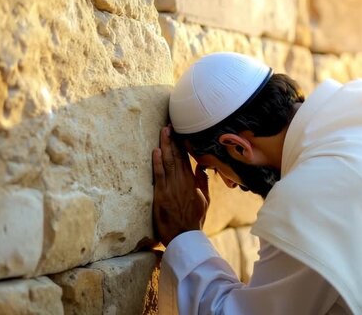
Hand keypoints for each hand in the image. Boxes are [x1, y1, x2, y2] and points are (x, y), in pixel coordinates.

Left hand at [152, 126, 209, 245]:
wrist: (186, 237)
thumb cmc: (194, 220)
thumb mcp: (205, 200)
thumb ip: (202, 182)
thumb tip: (202, 166)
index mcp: (193, 181)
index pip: (187, 158)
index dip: (182, 143)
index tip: (179, 131)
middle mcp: (183, 181)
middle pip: (177, 156)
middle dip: (172, 139)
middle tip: (169, 124)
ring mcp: (172, 188)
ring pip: (168, 162)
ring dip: (165, 146)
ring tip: (163, 131)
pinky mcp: (161, 196)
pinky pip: (159, 176)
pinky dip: (157, 163)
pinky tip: (156, 151)